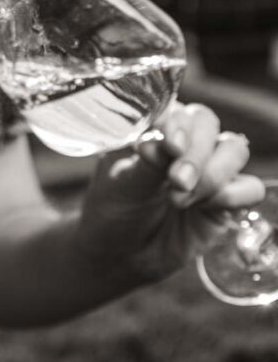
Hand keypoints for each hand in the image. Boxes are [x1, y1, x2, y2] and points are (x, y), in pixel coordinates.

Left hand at [74, 102, 264, 282]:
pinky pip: (251, 187)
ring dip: (211, 174)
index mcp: (155, 130)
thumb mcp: (120, 183)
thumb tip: (157, 145)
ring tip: (179, 199)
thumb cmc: (114, 208)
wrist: (122, 253)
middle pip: (208, 125)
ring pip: (235, 150)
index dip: (179, 125)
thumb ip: (144, 164)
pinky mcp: (228, 201)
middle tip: (176, 181)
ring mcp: (209, 169)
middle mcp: (185, 143)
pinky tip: (206, 207)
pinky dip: (233, 195)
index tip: (170, 146)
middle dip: (195, 154)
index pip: (176, 111)